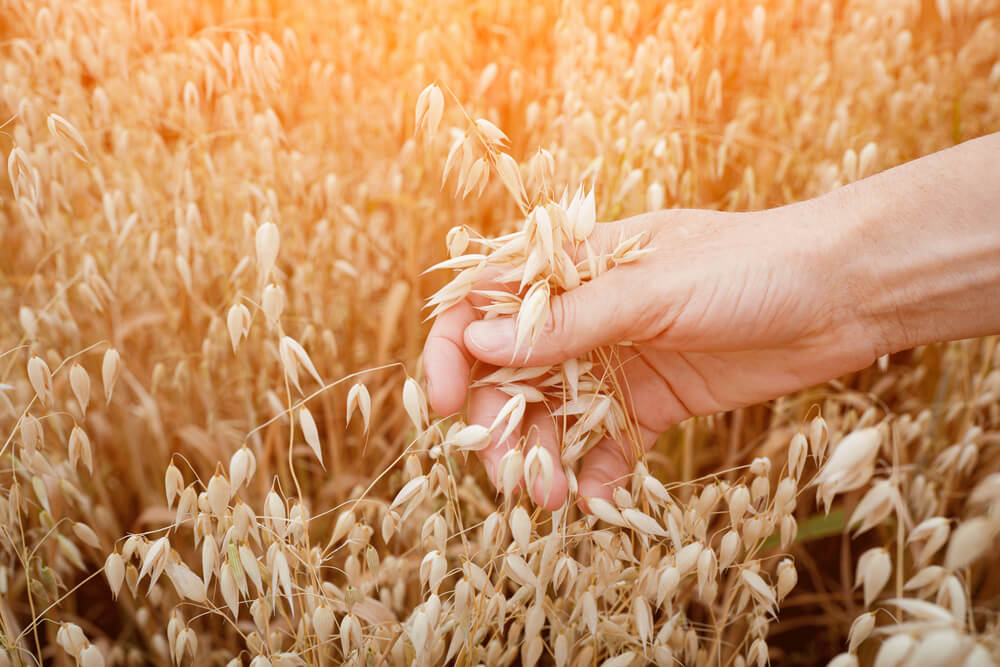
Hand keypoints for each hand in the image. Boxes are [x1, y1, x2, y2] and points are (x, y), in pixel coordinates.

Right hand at [422, 204, 883, 508]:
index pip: (486, 305)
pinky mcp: (654, 402)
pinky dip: (597, 472)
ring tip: (552, 498)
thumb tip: (479, 343)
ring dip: (543, 457)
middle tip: (511, 475)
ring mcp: (617, 361)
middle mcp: (585, 317)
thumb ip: (569, 321)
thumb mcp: (654, 289)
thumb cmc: (749, 265)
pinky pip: (608, 444)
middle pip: (511, 375)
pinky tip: (599, 498)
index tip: (442, 404)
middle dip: (500, 425)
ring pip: (553, 416)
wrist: (844, 293)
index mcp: (574, 270)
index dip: (452, 351)